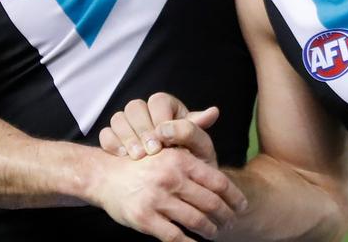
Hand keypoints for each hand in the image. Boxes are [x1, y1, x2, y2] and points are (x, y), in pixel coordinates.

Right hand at [93, 146, 246, 241]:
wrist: (105, 176)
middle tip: (230, 223)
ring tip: (214, 233)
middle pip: (211, 203)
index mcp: (180, 160)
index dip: (234, 197)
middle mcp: (170, 178)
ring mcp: (157, 199)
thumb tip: (215, 117)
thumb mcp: (167, 150)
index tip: (242, 206)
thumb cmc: (143, 164)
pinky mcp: (144, 218)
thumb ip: (191, 144)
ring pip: (196, 221)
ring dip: (210, 231)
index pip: (218, 182)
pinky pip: (175, 236)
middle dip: (225, 216)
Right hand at [99, 92, 219, 161]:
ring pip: (118, 118)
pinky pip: (105, 133)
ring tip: (136, 157)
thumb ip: (197, 131)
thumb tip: (212, 112)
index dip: (160, 119)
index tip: (164, 141)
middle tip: (151, 152)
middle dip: (142, 130)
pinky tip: (123, 157)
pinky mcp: (115, 139)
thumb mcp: (198, 148)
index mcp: (168, 108)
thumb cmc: (192, 162)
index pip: (158, 101)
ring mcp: (129, 125)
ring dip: (126, 137)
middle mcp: (147, 112)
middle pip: (134, 107)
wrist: (176, 187)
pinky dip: (112, 144)